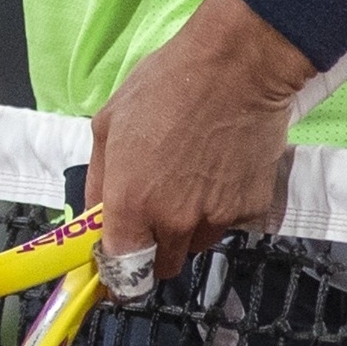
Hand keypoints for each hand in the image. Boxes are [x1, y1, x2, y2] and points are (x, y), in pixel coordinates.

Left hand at [88, 0, 315, 287]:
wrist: (236, 70)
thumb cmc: (164, 87)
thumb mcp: (108, 124)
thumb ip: (99, 179)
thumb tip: (94, 215)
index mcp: (132, 204)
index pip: (123, 271)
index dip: (118, 275)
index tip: (117, 270)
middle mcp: (174, 223)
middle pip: (162, 264)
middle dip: (154, 247)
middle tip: (154, 211)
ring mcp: (217, 219)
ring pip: (196, 245)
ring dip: (188, 227)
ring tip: (190, 180)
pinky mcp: (252, 210)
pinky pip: (227, 223)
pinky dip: (220, 207)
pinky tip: (218, 169)